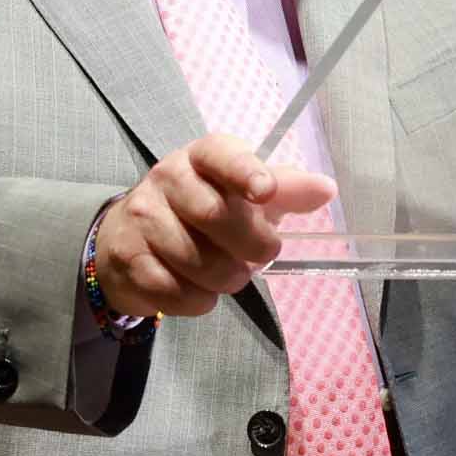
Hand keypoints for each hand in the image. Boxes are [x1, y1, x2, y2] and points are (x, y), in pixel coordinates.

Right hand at [95, 135, 336, 323]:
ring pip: (199, 262)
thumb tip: (326, 188)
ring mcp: (142, 219)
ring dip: (226, 279)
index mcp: (201, 157)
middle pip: (216, 216)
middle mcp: (166, 179)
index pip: (221, 155)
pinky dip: (199, 301)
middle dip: (251, 246)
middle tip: (260, 255)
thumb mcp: (241, 192)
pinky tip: (196, 287)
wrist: (130, 236)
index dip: (245, 172)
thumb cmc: (200, 208)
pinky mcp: (128, 259)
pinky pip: (177, 292)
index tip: (265, 191)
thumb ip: (285, 189)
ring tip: (226, 272)